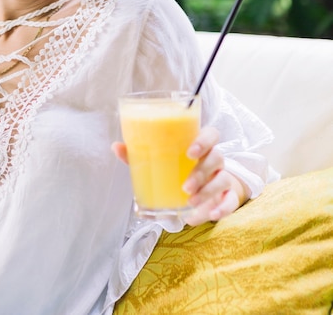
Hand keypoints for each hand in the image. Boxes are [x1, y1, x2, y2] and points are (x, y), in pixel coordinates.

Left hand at [112, 126, 246, 224]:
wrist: (205, 187)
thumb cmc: (178, 168)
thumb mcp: (160, 161)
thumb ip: (139, 154)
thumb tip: (116, 147)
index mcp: (199, 145)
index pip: (211, 134)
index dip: (203, 140)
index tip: (189, 152)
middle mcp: (214, 159)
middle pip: (216, 158)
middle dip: (201, 173)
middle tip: (185, 187)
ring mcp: (223, 177)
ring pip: (222, 179)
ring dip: (208, 192)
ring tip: (190, 203)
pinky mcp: (229, 196)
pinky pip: (232, 201)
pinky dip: (223, 208)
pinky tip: (211, 215)